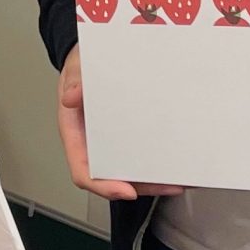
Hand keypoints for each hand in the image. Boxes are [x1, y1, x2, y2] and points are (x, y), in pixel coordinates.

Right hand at [57, 44, 183, 202]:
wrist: (92, 59)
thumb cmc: (82, 69)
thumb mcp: (76, 67)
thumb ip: (74, 80)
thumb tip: (70, 97)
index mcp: (75, 135)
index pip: (84, 171)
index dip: (103, 186)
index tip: (124, 190)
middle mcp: (92, 145)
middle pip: (113, 178)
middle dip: (141, 187)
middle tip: (167, 186)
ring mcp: (110, 143)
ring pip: (130, 172)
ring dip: (154, 180)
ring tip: (179, 180)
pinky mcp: (127, 136)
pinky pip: (140, 155)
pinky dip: (157, 163)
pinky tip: (175, 162)